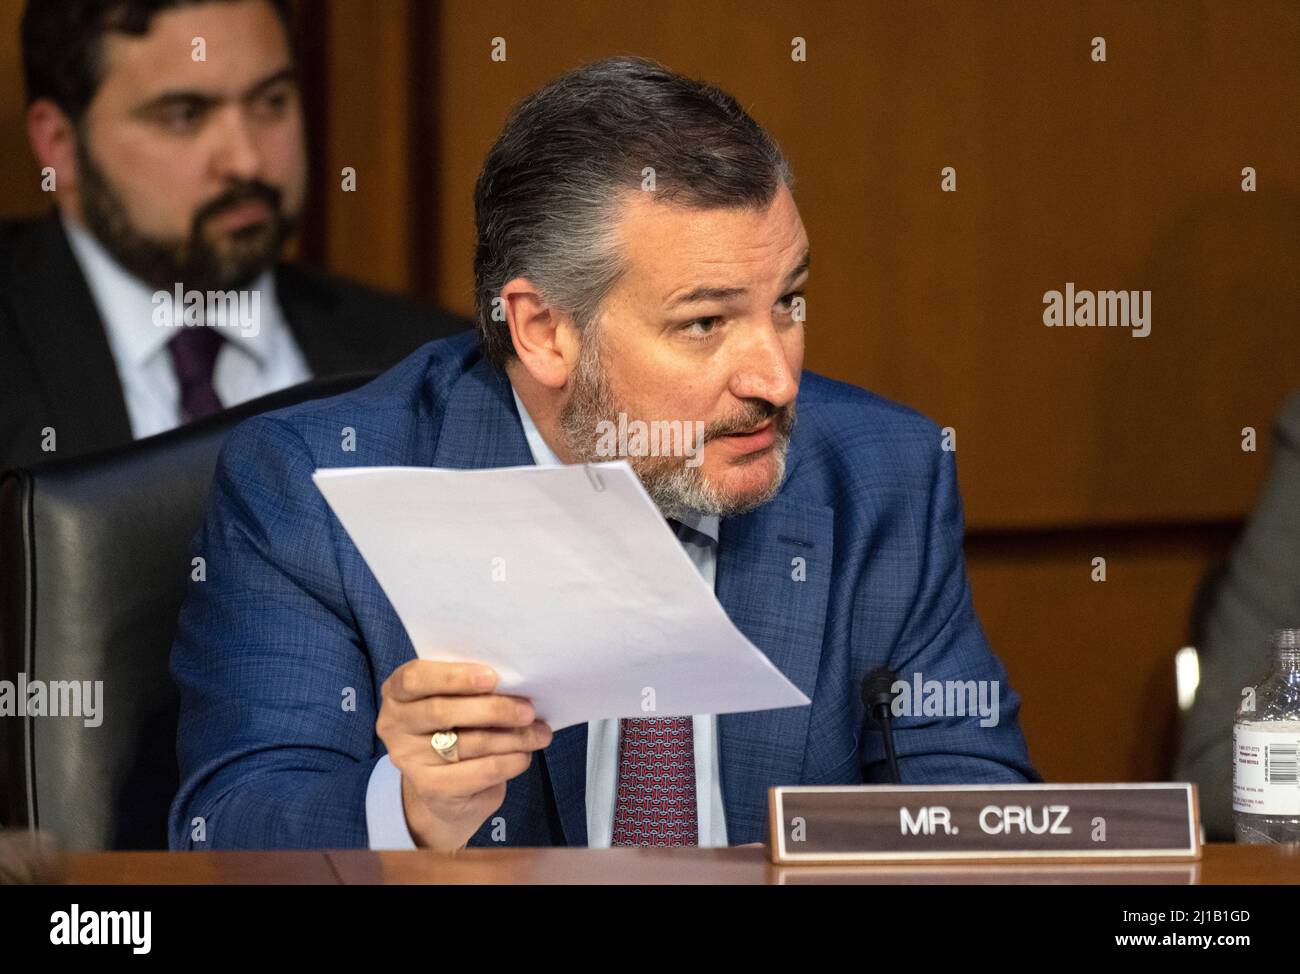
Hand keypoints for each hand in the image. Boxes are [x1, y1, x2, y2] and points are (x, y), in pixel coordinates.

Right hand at [376, 659, 551, 851]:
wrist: (444, 790)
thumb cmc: (457, 728)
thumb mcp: (456, 701)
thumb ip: (473, 688)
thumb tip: (516, 684)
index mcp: (398, 692)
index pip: (415, 678)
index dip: (453, 676)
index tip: (492, 677)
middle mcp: (395, 724)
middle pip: (443, 711)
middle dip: (494, 709)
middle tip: (528, 710)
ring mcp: (409, 759)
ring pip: (468, 742)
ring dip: (512, 737)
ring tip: (539, 733)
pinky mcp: (430, 789)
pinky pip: (478, 772)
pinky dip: (508, 762)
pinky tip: (524, 756)